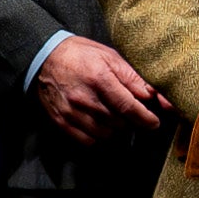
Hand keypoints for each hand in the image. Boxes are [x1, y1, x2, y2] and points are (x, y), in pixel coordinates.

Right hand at [32, 34, 167, 143]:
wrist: (44, 58)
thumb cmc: (81, 55)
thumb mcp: (110, 58)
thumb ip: (134, 78)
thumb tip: (154, 96)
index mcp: (99, 79)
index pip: (129, 108)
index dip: (146, 119)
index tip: (154, 123)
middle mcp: (85, 99)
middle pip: (120, 124)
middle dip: (131, 121)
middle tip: (131, 113)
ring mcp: (71, 113)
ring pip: (106, 135)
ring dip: (116, 130)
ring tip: (114, 116)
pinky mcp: (62, 122)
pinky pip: (88, 141)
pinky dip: (98, 137)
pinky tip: (100, 124)